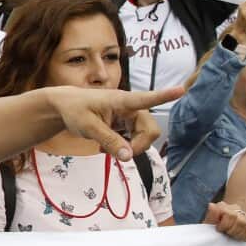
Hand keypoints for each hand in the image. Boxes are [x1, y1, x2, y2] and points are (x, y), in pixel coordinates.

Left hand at [47, 86, 183, 160]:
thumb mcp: (88, 127)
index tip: (182, 89)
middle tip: (119, 154)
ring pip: (143, 137)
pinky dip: (124, 147)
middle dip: (139, 145)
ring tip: (105, 149)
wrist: (63, 108)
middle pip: (150, 129)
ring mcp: (127, 116)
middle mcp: (129, 107)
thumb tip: (129, 156)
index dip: (164, 96)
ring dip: (129, 147)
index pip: (146, 98)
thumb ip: (109, 140)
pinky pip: (133, 140)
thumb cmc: (74, 110)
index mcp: (121, 101)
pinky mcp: (124, 124)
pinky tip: (106, 147)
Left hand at [206, 202, 245, 241]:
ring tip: (232, 235)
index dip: (224, 225)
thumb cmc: (213, 227)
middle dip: (232, 230)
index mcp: (225, 206)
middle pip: (241, 221)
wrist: (218, 231)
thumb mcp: (209, 222)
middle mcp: (237, 209)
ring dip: (238, 234)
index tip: (219, 229)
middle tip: (226, 233)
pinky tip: (239, 237)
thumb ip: (211, 214)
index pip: (231, 215)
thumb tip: (211, 205)